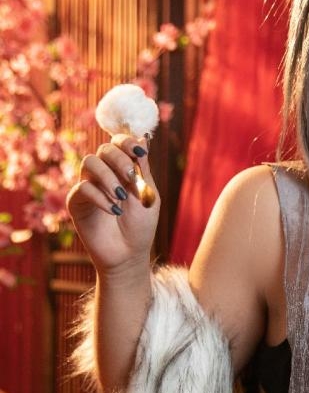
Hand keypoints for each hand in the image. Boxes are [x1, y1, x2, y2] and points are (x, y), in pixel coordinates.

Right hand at [66, 136, 159, 274]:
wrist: (128, 254)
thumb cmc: (141, 226)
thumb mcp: (148, 195)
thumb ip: (142, 169)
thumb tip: (142, 138)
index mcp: (123, 168)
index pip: (119, 143)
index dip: (127, 141)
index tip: (139, 152)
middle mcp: (104, 173)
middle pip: (104, 149)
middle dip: (120, 160)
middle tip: (131, 179)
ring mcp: (88, 185)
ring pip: (89, 162)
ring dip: (107, 176)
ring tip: (121, 197)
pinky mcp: (76, 202)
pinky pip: (82, 188)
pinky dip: (100, 197)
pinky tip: (114, 210)